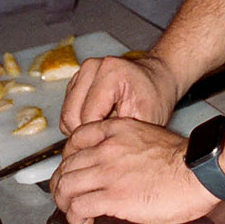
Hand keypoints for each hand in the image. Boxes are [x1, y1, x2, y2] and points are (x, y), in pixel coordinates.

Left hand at [50, 117, 217, 223]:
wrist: (197, 171)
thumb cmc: (182, 159)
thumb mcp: (149, 136)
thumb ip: (126, 146)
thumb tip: (117, 166)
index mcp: (118, 130)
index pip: (75, 139)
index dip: (69, 157)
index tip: (73, 168)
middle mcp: (108, 148)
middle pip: (67, 165)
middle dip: (63, 183)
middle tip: (69, 195)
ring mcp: (108, 172)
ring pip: (66, 185)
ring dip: (65, 201)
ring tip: (74, 209)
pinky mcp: (112, 196)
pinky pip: (78, 206)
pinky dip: (75, 216)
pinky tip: (85, 219)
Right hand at [60, 52, 178, 132]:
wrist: (157, 79)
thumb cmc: (154, 98)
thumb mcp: (145, 121)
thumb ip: (120, 136)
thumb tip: (96, 156)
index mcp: (111, 72)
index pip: (87, 118)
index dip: (99, 137)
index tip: (114, 141)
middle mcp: (93, 67)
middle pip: (71, 116)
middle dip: (88, 134)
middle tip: (109, 135)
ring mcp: (82, 72)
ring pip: (66, 115)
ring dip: (82, 128)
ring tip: (106, 126)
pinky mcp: (76, 80)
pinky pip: (68, 111)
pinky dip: (79, 121)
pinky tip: (100, 120)